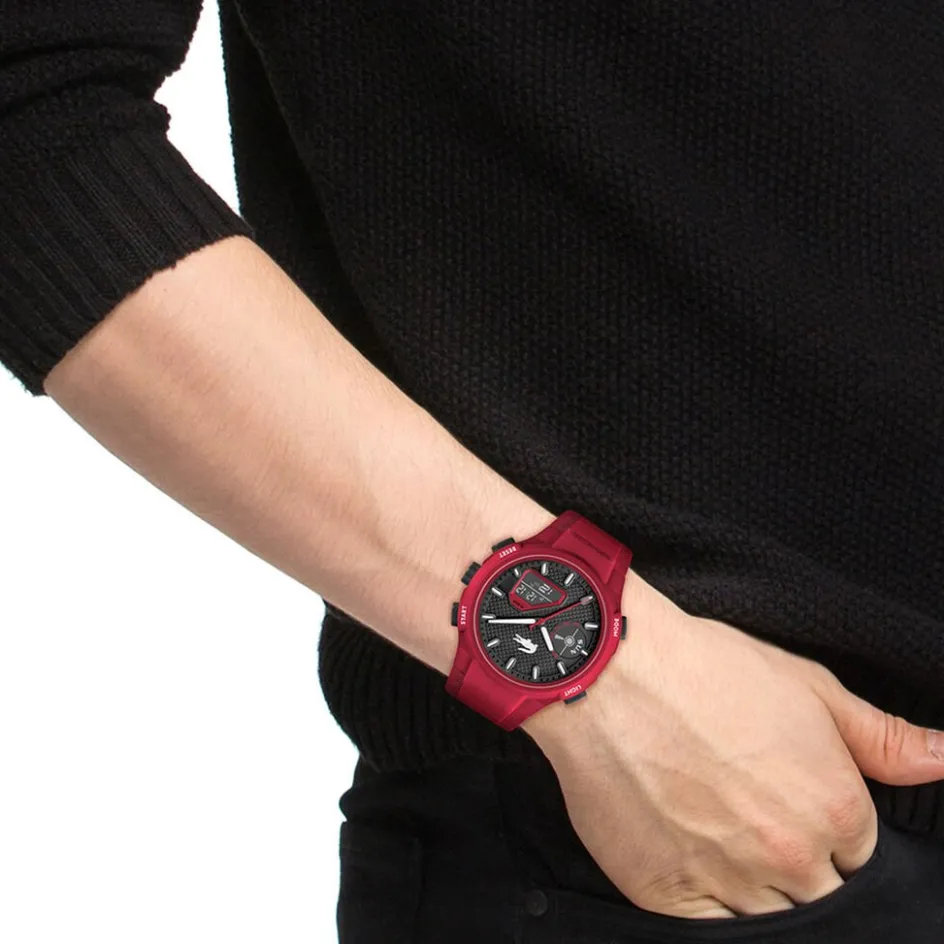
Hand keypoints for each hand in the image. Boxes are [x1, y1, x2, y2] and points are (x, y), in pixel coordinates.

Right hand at [522, 572, 943, 918]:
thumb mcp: (805, 686)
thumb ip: (881, 736)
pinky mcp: (665, 895)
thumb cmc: (704, 668)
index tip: (787, 801)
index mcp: (836, 809)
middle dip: (795, 864)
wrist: (608, 671)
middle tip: (749, 814)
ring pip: (766, 917)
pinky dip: (708, 901)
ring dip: (752, 884)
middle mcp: (789, 856)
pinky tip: (690, 853)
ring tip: (715, 829)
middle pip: (818, 895)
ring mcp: (727, 881)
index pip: (858, 858)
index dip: (825, 829)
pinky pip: (709, 928)